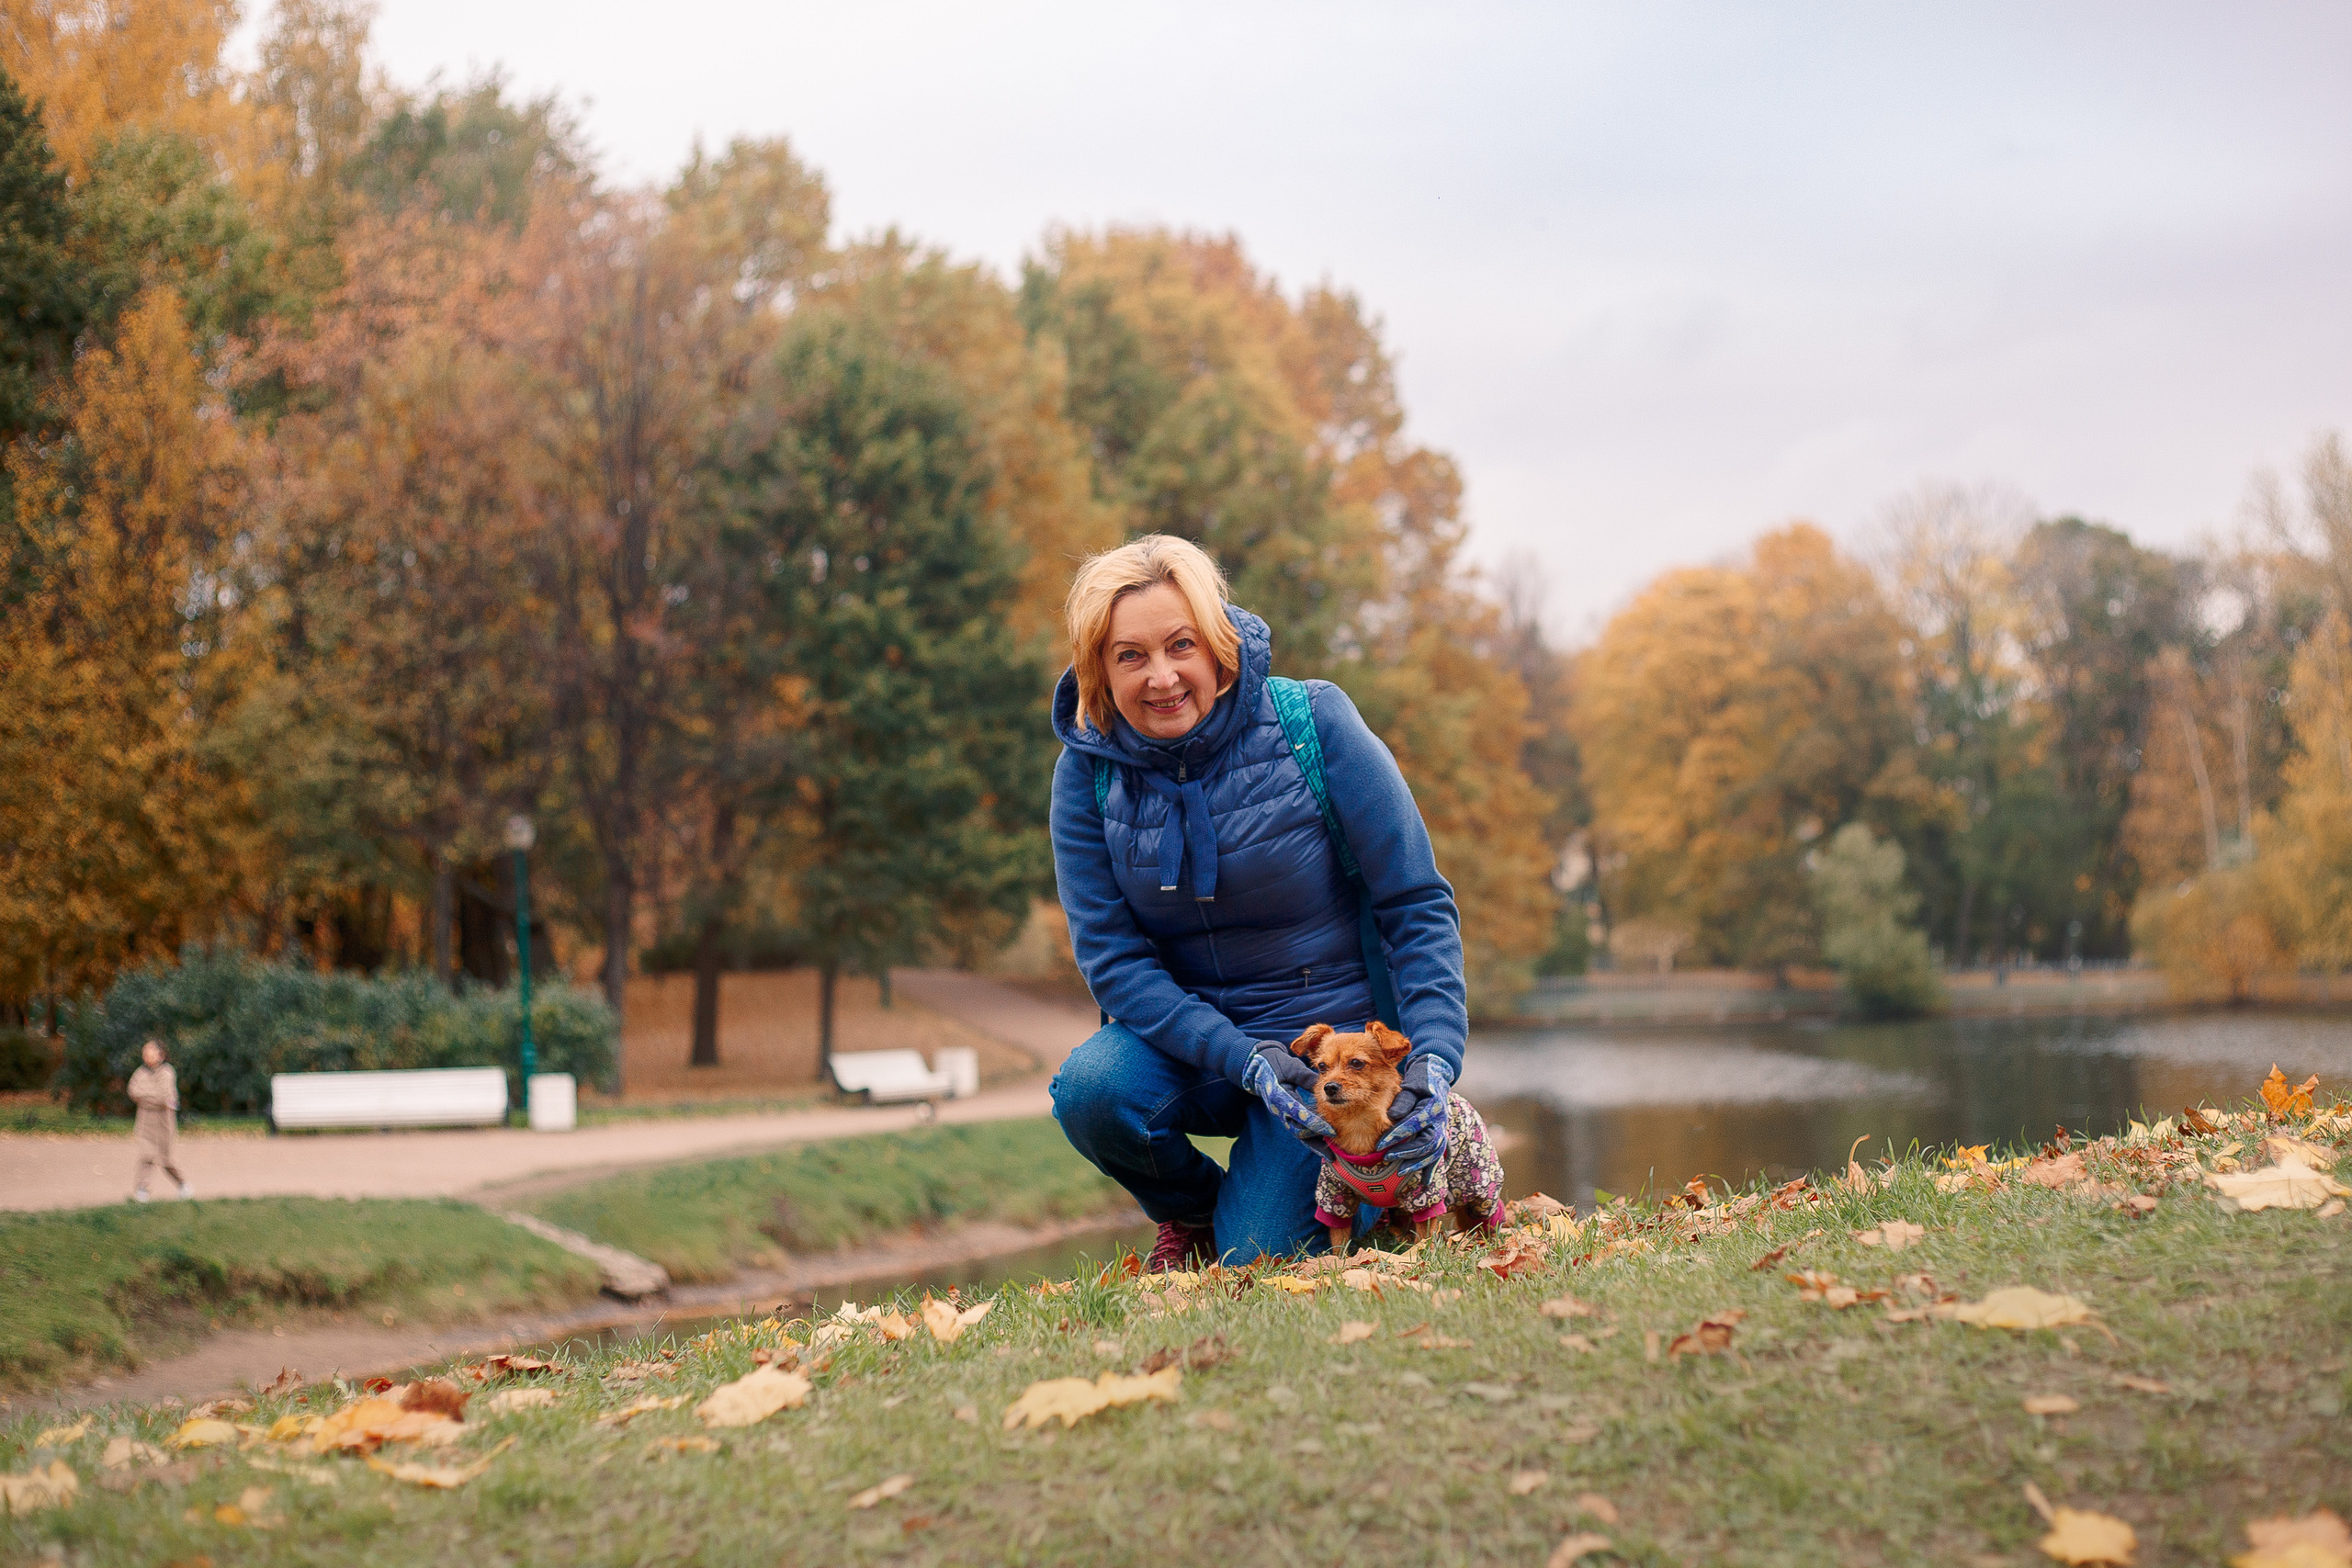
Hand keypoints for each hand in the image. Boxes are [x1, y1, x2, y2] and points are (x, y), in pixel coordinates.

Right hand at [1242, 1040, 1332, 1143]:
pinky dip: (1310, 1139)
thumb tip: (1325, 1088)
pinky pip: (1298, 1130)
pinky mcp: (1285, 1115)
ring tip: (1330, 1156)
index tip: (1331, 1130)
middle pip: (1298, 1129)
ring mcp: (1281, 1114)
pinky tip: (1322, 1147)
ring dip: (1314, 1144)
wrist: (1258, 1067)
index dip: (1315, 1123)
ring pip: (1298, 1133)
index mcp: (1280, 1096)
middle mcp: (1279, 1109)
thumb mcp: (1292, 1067)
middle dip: (1316, 1138)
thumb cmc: (1276, 1064)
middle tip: (1334, 1144)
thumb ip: (1307, 1078)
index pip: (1299, 1114)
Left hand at [1377, 1056, 1451, 1173]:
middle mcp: (1440, 1121)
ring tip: (1400, 1172)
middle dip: (1406, 1152)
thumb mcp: (1411, 1087)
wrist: (1437, 1078)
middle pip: (1426, 1142)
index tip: (1380, 1144)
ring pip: (1433, 1152)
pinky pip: (1438, 1155)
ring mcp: (1443, 1129)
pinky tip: (1424, 1182)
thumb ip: (1403, 1102)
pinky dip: (1431, 1169)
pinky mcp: (1441, 1136)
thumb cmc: (1420, 1082)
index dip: (1397, 1135)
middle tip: (1386, 1157)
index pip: (1413, 1124)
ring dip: (1417, 1163)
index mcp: (1432, 1107)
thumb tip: (1393, 1116)